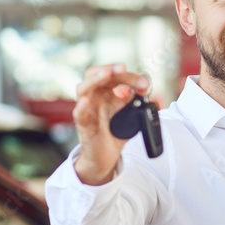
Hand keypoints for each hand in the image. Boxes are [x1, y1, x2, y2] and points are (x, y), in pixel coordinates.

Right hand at [72, 63, 149, 185]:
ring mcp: (87, 110)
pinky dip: (81, 107)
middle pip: (95, 75)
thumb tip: (146, 79)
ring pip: (83, 89)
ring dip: (95, 80)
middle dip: (109, 69)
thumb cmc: (115, 132)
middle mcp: (93, 97)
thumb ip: (138, 97)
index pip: (111, 75)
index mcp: (104, 92)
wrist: (106, 156)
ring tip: (106, 74)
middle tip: (123, 68)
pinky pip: (78, 114)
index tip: (144, 84)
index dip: (128, 75)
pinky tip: (86, 101)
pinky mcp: (84, 126)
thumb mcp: (130, 113)